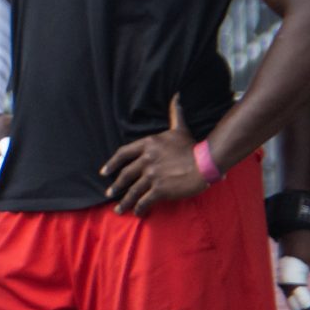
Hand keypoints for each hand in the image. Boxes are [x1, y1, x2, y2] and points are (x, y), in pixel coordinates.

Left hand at [101, 97, 210, 216]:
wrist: (205, 162)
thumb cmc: (193, 146)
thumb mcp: (180, 128)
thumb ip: (174, 114)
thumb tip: (177, 96)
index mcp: (148, 145)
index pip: (123, 154)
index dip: (112, 164)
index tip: (104, 172)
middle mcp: (146, 160)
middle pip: (125, 175)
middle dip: (116, 186)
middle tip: (109, 193)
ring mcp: (152, 175)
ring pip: (133, 191)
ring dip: (124, 202)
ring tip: (119, 209)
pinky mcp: (160, 189)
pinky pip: (144, 201)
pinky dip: (139, 208)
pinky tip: (137, 213)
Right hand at [276, 227, 309, 309]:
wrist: (293, 229)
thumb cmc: (308, 242)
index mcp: (293, 278)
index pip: (305, 304)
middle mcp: (285, 283)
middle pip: (297, 308)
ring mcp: (283, 283)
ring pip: (293, 305)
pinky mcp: (285, 281)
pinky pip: (293, 298)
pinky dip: (303, 305)